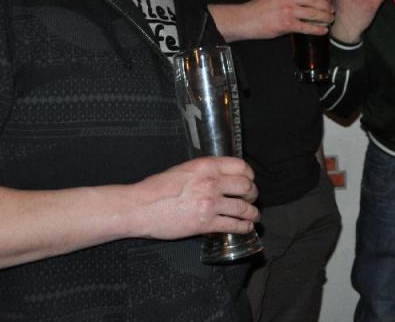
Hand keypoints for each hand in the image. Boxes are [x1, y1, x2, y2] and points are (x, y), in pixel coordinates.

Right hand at [131, 156, 259, 239]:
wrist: (140, 207)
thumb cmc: (156, 188)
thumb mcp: (182, 170)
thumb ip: (203, 172)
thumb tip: (217, 177)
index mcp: (206, 166)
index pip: (240, 166)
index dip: (249, 175)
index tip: (249, 181)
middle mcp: (212, 182)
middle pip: (246, 187)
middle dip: (252, 194)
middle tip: (251, 199)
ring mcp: (210, 203)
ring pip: (243, 208)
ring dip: (252, 213)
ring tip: (253, 216)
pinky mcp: (206, 223)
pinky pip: (233, 225)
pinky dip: (244, 227)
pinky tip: (246, 228)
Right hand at [213, 0, 332, 40]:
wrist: (246, 19)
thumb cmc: (262, 7)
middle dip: (327, 6)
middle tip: (332, 11)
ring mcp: (287, 9)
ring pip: (314, 13)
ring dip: (325, 18)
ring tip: (330, 20)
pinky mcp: (286, 24)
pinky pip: (307, 27)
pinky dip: (317, 29)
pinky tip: (323, 30)